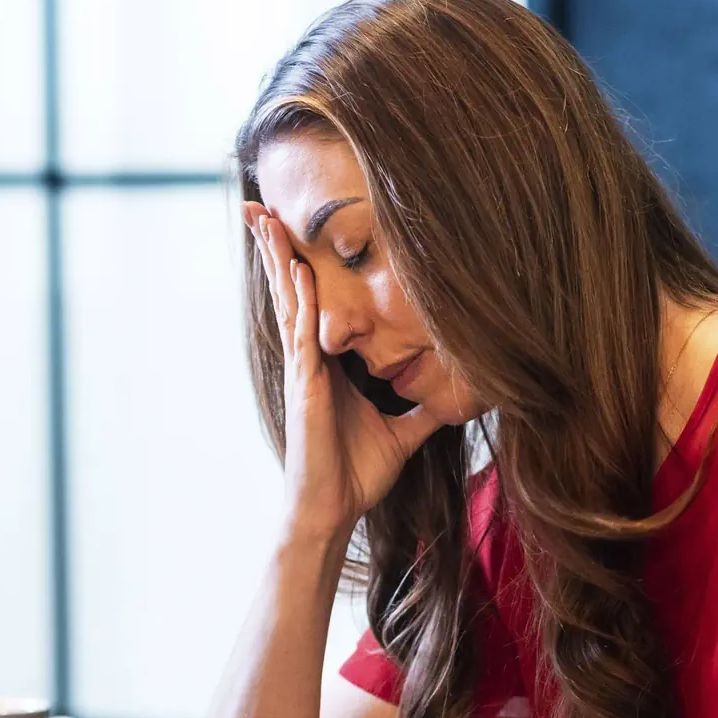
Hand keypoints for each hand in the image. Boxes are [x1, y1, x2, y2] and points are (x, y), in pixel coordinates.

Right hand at [245, 203, 442, 541]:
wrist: (332, 511)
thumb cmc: (355, 475)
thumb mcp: (401, 433)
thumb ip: (422, 409)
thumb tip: (455, 399)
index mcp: (327, 366)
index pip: (311, 306)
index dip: (300, 268)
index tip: (292, 231)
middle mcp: (308, 362)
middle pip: (290, 293)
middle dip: (277, 251)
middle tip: (262, 206)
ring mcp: (302, 372)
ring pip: (289, 304)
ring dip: (278, 261)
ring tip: (265, 220)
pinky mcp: (304, 388)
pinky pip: (302, 335)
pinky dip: (302, 303)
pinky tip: (300, 272)